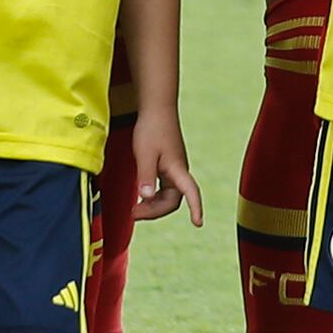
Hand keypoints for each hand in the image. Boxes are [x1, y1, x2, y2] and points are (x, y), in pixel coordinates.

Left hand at [129, 110, 203, 225]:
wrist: (157, 108)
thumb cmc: (152, 128)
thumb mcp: (145, 153)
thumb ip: (146, 176)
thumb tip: (146, 198)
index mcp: (177, 169)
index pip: (191, 192)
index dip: (196, 208)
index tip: (198, 223)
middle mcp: (179, 171)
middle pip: (173, 201)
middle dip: (155, 211)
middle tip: (134, 213)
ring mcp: (174, 168)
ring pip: (168, 195)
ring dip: (153, 205)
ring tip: (135, 208)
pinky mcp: (167, 165)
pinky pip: (163, 188)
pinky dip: (153, 195)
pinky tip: (141, 195)